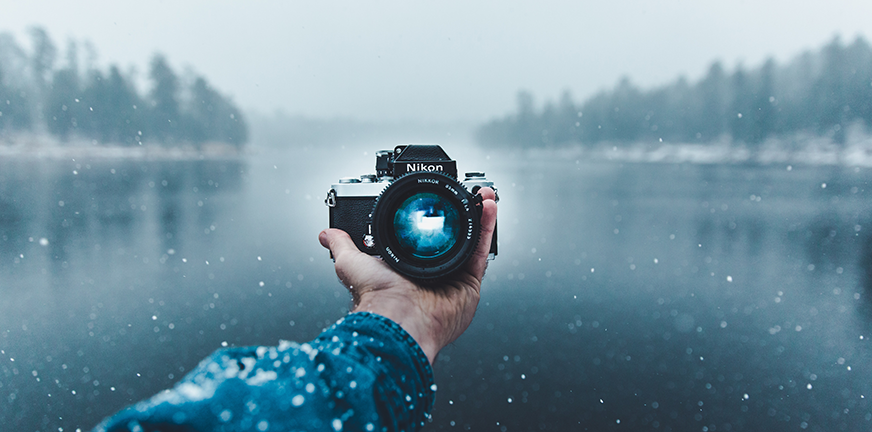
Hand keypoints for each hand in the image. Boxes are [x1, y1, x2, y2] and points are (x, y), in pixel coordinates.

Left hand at [318, 187, 497, 364]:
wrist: (398, 319)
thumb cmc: (377, 299)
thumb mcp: (351, 263)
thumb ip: (342, 245)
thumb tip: (326, 234)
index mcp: (405, 270)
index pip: (424, 240)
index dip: (433, 220)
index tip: (436, 200)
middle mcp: (431, 275)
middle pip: (452, 238)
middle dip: (460, 215)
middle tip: (465, 194)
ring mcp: (452, 279)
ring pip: (469, 241)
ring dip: (478, 217)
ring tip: (482, 196)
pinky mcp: (469, 283)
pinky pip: (481, 252)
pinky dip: (486, 229)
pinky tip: (488, 208)